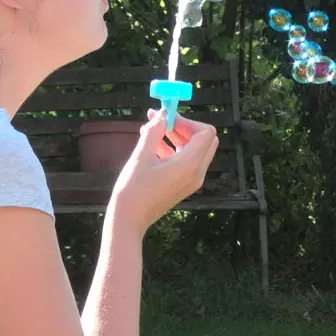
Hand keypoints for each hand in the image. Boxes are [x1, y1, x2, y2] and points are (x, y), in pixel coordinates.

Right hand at [110, 113, 218, 233]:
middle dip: (185, 127)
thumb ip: (154, 132)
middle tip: (162, 121)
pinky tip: (153, 145)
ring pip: (195, 150)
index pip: (206, 133)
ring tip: (150, 130)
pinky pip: (187, 161)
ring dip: (177, 137)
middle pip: (205, 140)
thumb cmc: (133, 189)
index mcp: (190, 165)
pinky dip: (175, 150)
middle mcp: (197, 173)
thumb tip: (162, 114)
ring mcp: (192, 181)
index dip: (188, 121)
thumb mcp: (141, 156)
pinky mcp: (184, 185)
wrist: (129, 221)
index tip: (167, 118)